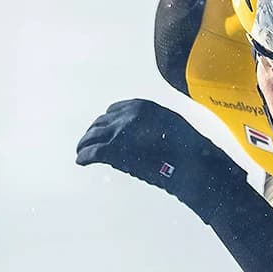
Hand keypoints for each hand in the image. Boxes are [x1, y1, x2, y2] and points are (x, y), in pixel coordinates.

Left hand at [76, 98, 246, 221]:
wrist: (191, 164)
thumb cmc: (188, 149)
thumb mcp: (171, 126)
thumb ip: (154, 125)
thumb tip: (146, 135)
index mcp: (141, 106)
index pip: (114, 110)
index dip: (106, 122)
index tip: (102, 130)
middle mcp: (127, 115)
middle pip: (100, 123)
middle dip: (92, 133)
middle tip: (87, 142)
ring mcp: (118, 131)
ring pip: (92, 136)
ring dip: (84, 144)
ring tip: (81, 152)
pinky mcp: (113, 150)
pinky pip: (92, 152)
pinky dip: (84, 157)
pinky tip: (81, 162)